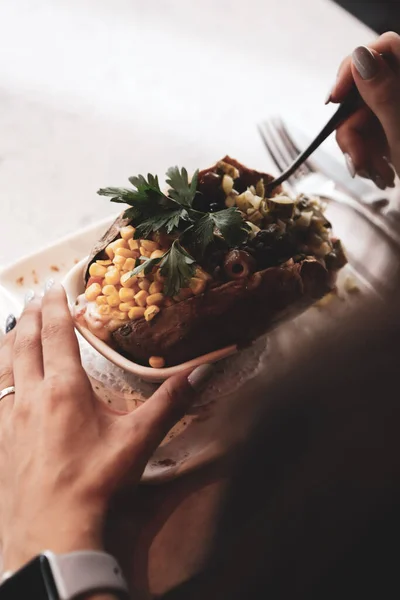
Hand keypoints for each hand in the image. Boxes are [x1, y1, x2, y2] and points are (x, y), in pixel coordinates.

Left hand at [0, 284, 211, 572]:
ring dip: (9, 339)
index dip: (55, 307)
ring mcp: (8, 416)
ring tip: (14, 325)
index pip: (56, 334)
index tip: (55, 287)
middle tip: (35, 296)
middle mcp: (31, 394)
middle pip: (24, 343)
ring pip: (4, 365)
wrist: (52, 527)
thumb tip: (201, 372)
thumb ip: (169, 402)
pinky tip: (2, 375)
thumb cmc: (97, 480)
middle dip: (30, 315)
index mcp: (64, 389)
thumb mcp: (137, 439)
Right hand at [328, 31, 399, 188]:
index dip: (353, 68)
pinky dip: (366, 155)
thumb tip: (361, 56)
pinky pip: (367, 134)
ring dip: (358, 149)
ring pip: (360, 116)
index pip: (383, 48)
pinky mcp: (392, 129)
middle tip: (358, 159)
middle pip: (364, 90)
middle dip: (352, 127)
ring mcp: (397, 110)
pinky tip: (378, 173)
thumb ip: (383, 92)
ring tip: (374, 174)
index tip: (334, 100)